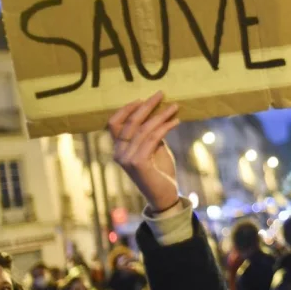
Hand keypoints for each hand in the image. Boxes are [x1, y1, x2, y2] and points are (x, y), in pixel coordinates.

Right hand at [108, 92, 180, 212]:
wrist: (165, 196)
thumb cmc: (160, 171)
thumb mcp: (155, 149)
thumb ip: (151, 134)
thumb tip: (157, 113)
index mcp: (119, 149)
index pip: (114, 124)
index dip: (126, 109)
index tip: (142, 98)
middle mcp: (118, 153)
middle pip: (129, 123)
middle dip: (146, 106)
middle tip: (161, 93)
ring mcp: (126, 159)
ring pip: (143, 129)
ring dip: (160, 115)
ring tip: (175, 106)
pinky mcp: (138, 163)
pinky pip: (152, 138)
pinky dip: (165, 127)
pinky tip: (176, 121)